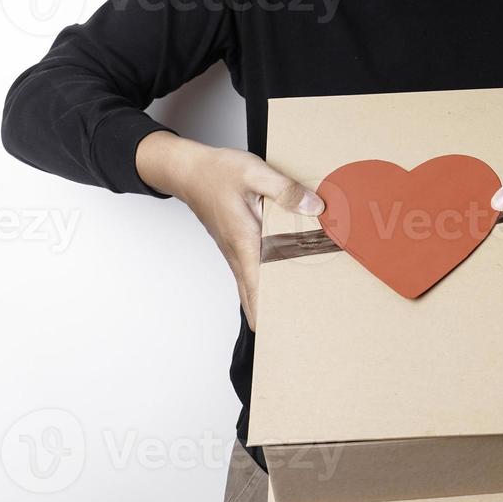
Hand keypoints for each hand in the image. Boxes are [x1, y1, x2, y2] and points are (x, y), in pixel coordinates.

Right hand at [136, 132, 323, 330]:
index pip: (256, 289)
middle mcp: (237, 252)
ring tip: (293, 312)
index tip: (282, 331)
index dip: (268, 312)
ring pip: (251, 286)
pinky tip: (278, 281)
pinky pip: (250, 272)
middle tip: (295, 329)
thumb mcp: (255, 172)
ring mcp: (234, 251)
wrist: (188, 171)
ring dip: (267, 300)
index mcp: (244, 241)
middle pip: (253, 296)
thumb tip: (314, 207)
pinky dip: (262, 283)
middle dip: (272, 314)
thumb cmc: (217, 172)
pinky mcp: (235, 245)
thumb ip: (285, 191)